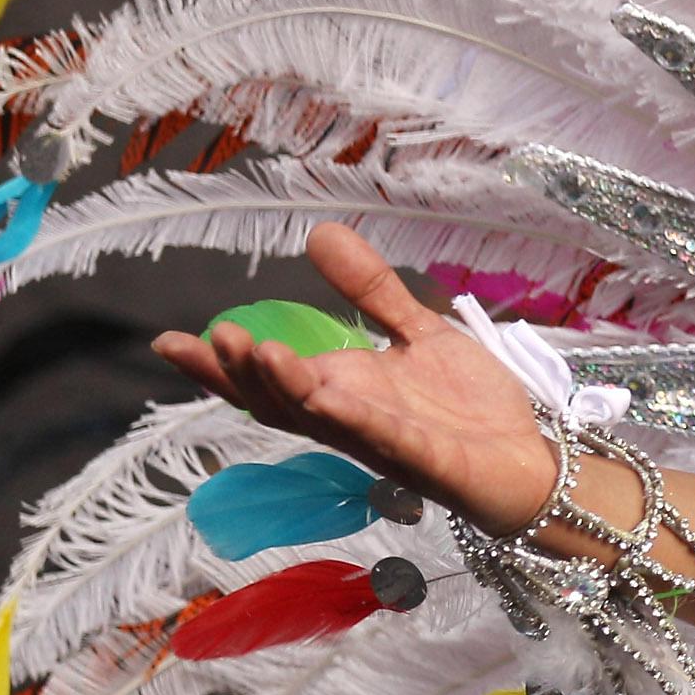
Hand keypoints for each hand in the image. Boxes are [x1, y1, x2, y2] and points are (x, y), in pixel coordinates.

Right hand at [153, 222, 564, 532]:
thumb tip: (320, 232)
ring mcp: (385, 444)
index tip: (167, 342)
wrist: (526, 459)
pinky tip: (332, 398)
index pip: (267, 380)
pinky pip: (388, 442)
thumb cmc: (467, 405)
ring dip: (291, 391)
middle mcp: (350, 420)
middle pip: (280, 404)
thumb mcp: (417, 332)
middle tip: (216, 337)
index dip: (218, 366)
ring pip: (324, 422)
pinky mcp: (427, 462)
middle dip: (245, 373)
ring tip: (263, 353)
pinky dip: (359, 420)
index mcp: (341, 390)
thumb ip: (370, 290)